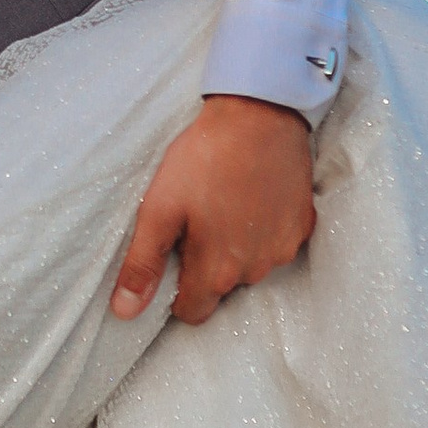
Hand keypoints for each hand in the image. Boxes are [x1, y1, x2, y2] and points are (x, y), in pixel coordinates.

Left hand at [112, 96, 314, 323]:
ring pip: (249, 267)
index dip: (176, 293)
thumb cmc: (204, 159)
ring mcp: (283, 248)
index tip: (172, 258)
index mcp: (218, 270)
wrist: (259, 115)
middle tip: (195, 220)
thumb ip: (143, 264)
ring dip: (235, 248)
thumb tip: (124, 312)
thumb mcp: (159, 209)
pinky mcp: (302, 225)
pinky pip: (275, 243)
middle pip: (221, 288)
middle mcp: (255, 269)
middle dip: (205, 265)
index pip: (193, 312)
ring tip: (223, 205)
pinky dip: (261, 230)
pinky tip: (250, 198)